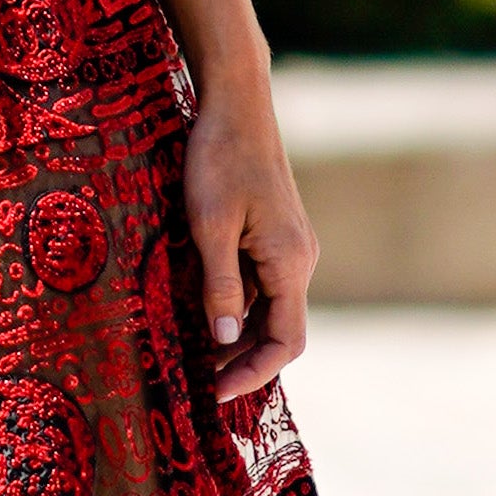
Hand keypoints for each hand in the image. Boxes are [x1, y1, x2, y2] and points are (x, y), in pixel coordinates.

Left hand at [182, 91, 314, 404]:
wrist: (236, 102)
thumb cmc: (219, 158)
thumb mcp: (210, 226)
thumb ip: (220, 286)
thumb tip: (226, 340)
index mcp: (290, 262)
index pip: (285, 342)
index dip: (253, 374)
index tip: (215, 394)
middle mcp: (300, 259)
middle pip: (280, 330)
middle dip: (244, 362)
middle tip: (199, 385)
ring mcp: (290, 245)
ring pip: (271, 308)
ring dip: (239, 336)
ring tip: (196, 357)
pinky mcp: (276, 233)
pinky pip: (263, 283)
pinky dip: (238, 307)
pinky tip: (203, 312)